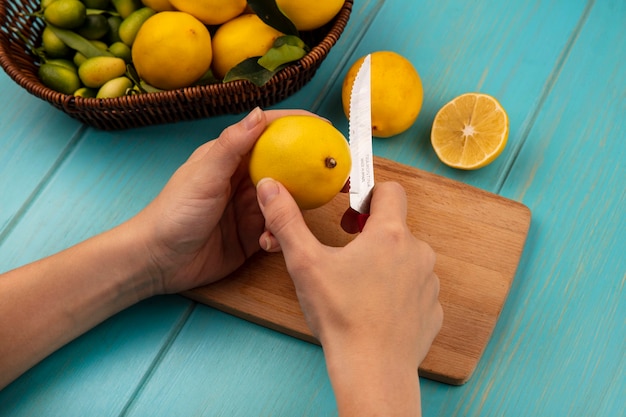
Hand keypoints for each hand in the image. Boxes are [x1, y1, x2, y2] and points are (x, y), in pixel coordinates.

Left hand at [133, 108, 312, 293]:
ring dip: (294, 209)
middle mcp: (243, 180)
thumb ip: (232, 145)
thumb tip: (260, 112)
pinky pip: (277, 230)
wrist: (159, 262)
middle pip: (285, 167)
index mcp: (231, 158)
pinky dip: (279, 235)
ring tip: (300, 216)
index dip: (297, 126)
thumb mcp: (204, 175)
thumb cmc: (174, 213)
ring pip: (286, 201)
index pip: (268, 133)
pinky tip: (269, 243)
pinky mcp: (252, 236)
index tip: (325, 129)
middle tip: (335, 174)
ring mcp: (249, 209)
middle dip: (309, 170)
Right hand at [256, 178, 442, 415]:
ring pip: (407, 259)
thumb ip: (286, 220)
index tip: (349, 216)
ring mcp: (429, 283)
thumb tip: (270, 188)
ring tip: (359, 286)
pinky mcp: (432, 310)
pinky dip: (398, 292)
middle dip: (370, 235)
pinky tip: (376, 309)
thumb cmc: (341, 316)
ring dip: (386, 263)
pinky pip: (416, 289)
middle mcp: (418, 253)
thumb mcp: (305, 263)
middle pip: (396, 227)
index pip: (390, 191)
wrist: (372, 370)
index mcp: (390, 234)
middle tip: (346, 255)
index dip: (368, 195)